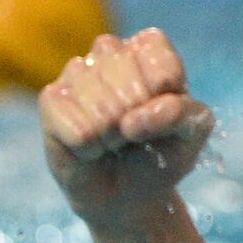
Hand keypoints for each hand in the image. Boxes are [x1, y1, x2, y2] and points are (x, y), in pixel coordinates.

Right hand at [40, 28, 214, 229]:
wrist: (128, 195)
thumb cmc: (161, 155)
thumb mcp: (191, 134)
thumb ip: (183, 113)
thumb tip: (134, 117)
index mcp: (149, 50)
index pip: (154, 48)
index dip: (163, 87)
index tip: (166, 112)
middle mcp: (109, 52)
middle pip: (123, 71)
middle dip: (138, 116)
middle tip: (136, 132)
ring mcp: (76, 73)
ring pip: (100, 105)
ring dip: (114, 136)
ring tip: (115, 141)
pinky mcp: (51, 100)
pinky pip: (78, 128)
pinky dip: (92, 149)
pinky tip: (92, 148)